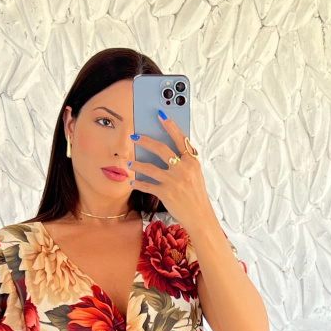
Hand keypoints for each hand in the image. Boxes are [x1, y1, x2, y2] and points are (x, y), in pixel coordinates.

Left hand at [127, 112, 215, 230]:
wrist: (200, 216)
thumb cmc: (196, 194)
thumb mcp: (195, 174)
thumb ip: (184, 161)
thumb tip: (165, 150)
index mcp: (192, 161)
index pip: (180, 138)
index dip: (169, 125)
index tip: (159, 114)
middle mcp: (183, 168)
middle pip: (161, 149)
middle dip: (145, 141)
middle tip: (133, 137)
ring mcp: (173, 181)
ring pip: (149, 167)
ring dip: (137, 164)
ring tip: (130, 162)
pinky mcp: (166, 193)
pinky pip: (147, 185)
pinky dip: (138, 183)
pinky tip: (132, 181)